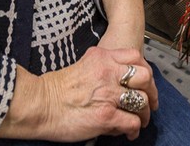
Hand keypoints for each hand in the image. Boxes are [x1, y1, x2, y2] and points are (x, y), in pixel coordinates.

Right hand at [0, 47, 157, 141]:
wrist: (39, 104)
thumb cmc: (55, 88)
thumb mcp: (83, 66)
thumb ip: (102, 68)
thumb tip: (118, 82)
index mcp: (102, 58)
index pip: (136, 57)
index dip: (144, 71)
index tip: (145, 82)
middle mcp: (108, 73)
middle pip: (145, 77)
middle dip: (150, 92)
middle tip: (149, 103)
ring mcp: (108, 94)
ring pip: (142, 101)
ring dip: (143, 114)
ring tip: (139, 120)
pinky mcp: (106, 116)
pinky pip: (132, 122)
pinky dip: (134, 129)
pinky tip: (130, 133)